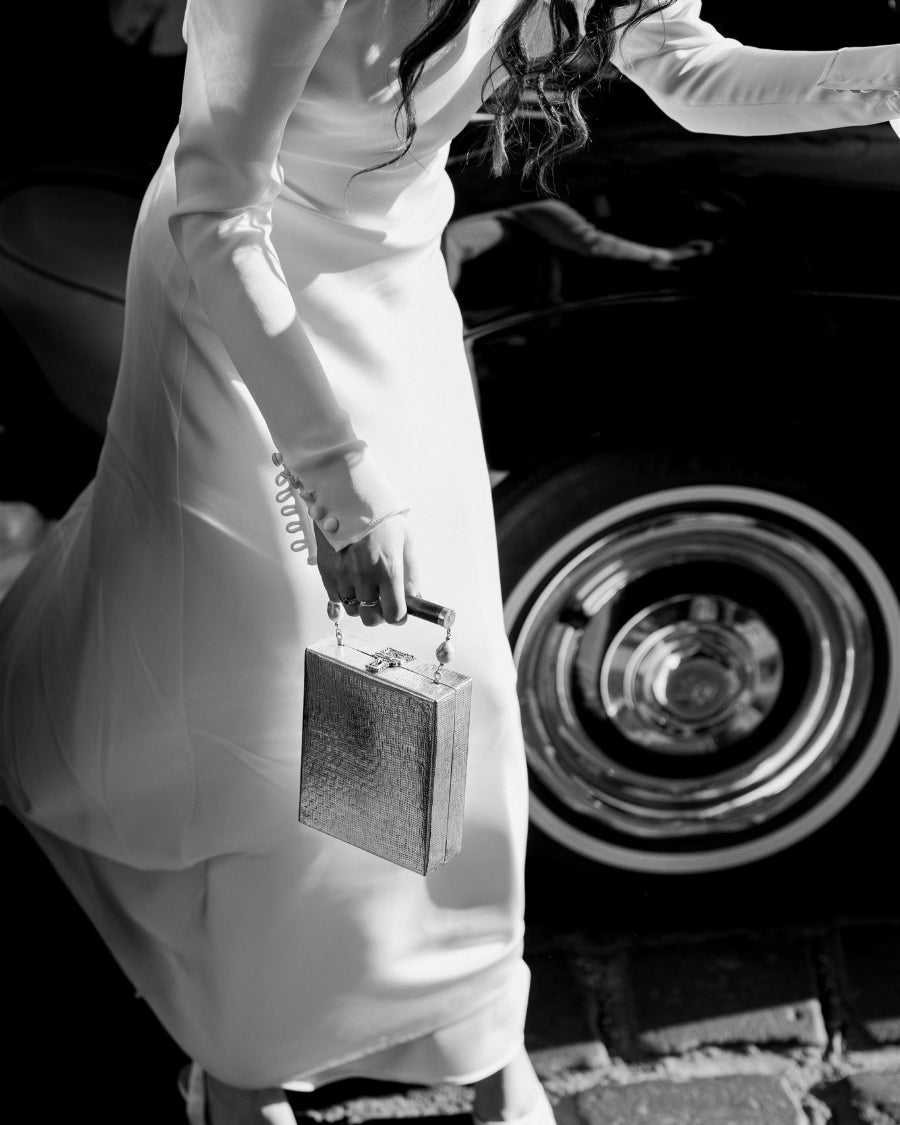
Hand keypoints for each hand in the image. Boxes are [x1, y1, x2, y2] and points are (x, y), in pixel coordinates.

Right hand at [314, 513, 420, 627]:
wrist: (346, 494)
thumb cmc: (378, 513)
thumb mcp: (405, 539)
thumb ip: (410, 572)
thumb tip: (413, 596)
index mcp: (388, 569)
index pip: (393, 614)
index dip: (398, 616)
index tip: (400, 611)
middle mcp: (364, 576)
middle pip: (370, 618)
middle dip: (378, 614)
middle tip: (382, 602)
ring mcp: (342, 575)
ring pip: (352, 610)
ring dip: (361, 603)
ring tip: (365, 585)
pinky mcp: (326, 570)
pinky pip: (335, 597)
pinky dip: (344, 594)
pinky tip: (351, 579)